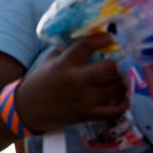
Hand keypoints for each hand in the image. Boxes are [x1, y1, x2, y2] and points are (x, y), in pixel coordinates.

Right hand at [15, 34, 129, 132]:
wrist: (28, 109)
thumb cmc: (40, 82)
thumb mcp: (49, 61)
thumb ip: (68, 51)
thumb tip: (89, 40)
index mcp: (63, 64)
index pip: (87, 45)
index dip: (104, 39)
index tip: (113, 38)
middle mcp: (75, 81)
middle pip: (110, 68)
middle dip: (119, 64)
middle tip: (122, 63)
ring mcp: (82, 100)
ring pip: (116, 88)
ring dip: (124, 82)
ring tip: (123, 78)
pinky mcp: (86, 115)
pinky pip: (113, 111)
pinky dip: (123, 105)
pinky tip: (124, 98)